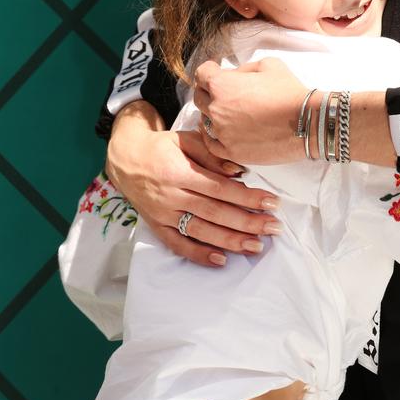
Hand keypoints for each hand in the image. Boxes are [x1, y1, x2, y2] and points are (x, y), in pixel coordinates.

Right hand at [106, 101, 282, 266]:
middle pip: (214, 213)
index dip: (247, 197)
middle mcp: (172, 196)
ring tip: (256, 246)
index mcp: (180, 172)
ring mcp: (164, 214)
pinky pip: (178, 245)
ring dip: (230, 241)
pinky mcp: (157, 227)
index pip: (219, 188)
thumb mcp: (186, 139)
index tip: (271, 202)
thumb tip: (239, 170)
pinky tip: (221, 260)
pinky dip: (199, 255)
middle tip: (273, 227)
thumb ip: (212, 154)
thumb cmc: (162, 147)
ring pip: (200, 231)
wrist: (126, 159)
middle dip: (247, 222)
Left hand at [194, 57, 306, 164]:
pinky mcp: (231, 152)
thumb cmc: (288, 91)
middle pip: (199, 98)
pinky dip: (214, 137)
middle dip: (208, 92)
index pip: (201, 74)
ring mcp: (222, 133)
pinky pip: (211, 145)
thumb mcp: (267, 65)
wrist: (306, 122)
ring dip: (212, 115)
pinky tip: (223, 132)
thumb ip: (244, 68)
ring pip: (204, 122)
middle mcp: (216, 109)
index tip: (215, 71)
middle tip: (222, 92)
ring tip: (228, 114)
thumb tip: (235, 75)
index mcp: (221, 85)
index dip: (209, 70)